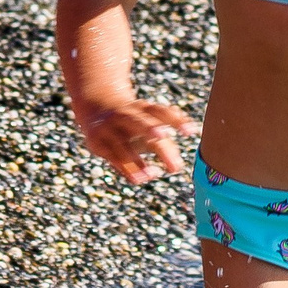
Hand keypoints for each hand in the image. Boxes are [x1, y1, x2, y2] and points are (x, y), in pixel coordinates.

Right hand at [76, 99, 199, 184]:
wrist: (96, 108)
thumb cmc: (133, 124)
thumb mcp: (148, 128)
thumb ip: (164, 143)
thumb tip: (177, 165)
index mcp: (142, 108)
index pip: (160, 112)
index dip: (175, 120)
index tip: (191, 131)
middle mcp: (125, 115)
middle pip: (137, 120)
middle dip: (148, 127)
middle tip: (162, 136)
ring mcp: (108, 127)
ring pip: (121, 143)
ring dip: (136, 158)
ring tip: (153, 175)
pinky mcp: (97, 142)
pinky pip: (111, 157)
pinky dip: (125, 169)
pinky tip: (139, 180)